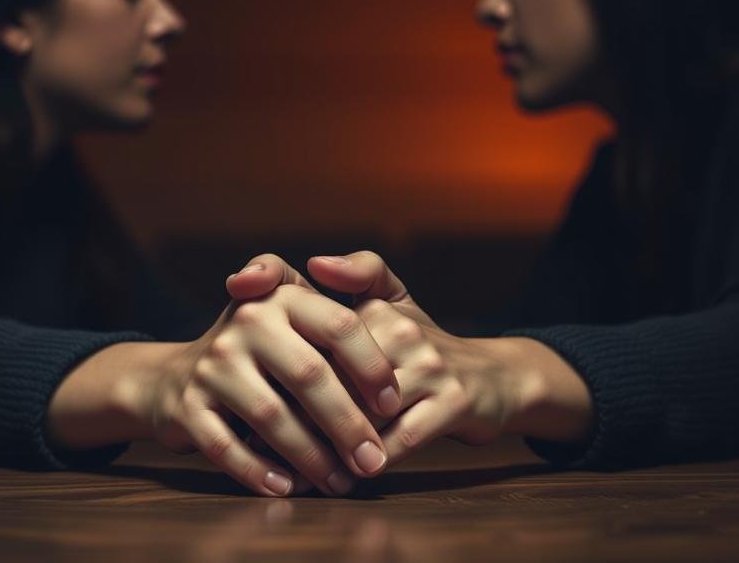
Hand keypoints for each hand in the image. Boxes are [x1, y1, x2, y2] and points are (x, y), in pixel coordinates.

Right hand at [48, 256, 401, 496]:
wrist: (176, 375)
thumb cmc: (261, 347)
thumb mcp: (293, 310)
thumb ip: (345, 302)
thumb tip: (404, 333)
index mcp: (282, 297)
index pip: (339, 326)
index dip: (371, 367)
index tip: (392, 405)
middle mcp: (245, 323)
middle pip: (309, 375)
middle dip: (348, 424)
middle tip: (374, 461)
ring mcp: (212, 364)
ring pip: (271, 416)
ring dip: (311, 456)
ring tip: (340, 482)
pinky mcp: (187, 405)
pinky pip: (226, 446)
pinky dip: (258, 471)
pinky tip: (286, 487)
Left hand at [228, 251, 593, 468]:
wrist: (494, 379)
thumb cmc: (421, 345)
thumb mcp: (390, 301)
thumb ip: (352, 276)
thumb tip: (313, 261)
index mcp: (377, 308)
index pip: (316, 335)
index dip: (279, 362)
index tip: (245, 386)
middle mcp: (403, 330)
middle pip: (334, 376)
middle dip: (294, 408)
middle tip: (253, 433)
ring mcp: (431, 366)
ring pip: (363, 412)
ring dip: (327, 443)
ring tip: (292, 464)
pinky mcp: (455, 402)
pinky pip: (400, 440)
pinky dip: (368, 462)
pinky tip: (345, 477)